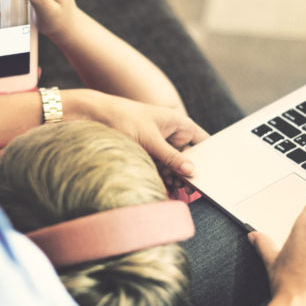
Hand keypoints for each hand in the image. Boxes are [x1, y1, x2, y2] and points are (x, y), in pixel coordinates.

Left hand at [80, 90, 207, 176]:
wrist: (94, 117)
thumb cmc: (124, 118)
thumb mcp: (150, 139)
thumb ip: (171, 156)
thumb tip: (192, 171)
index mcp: (178, 123)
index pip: (202, 141)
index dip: (209, 157)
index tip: (212, 175)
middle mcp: (172, 133)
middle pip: (189, 157)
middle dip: (189, 172)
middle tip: (188, 188)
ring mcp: (161, 144)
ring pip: (175, 165)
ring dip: (176, 177)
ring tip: (175, 188)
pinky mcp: (149, 153)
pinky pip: (162, 167)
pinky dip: (164, 177)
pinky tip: (165, 187)